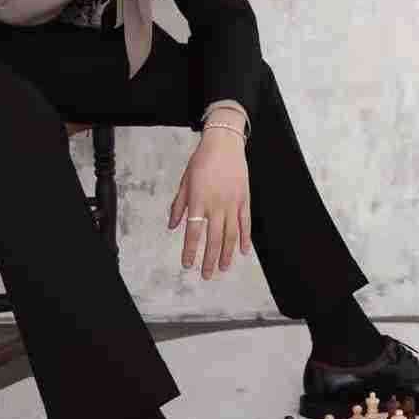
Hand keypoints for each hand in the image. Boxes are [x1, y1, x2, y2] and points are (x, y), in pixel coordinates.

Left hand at [167, 135, 252, 279]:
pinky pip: (246, 223)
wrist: (224, 143)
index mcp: (198, 201)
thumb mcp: (185, 182)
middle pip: (213, 239)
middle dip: (210, 259)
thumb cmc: (202, 160)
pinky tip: (243, 251)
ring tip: (223, 268)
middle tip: (207, 275)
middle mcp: (216, 205)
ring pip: (231, 235)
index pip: (193, 232)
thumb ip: (179, 205)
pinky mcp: (245, 199)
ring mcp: (232, 203)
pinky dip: (245, 238)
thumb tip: (173, 225)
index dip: (190, 250)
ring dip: (227, 254)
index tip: (188, 264)